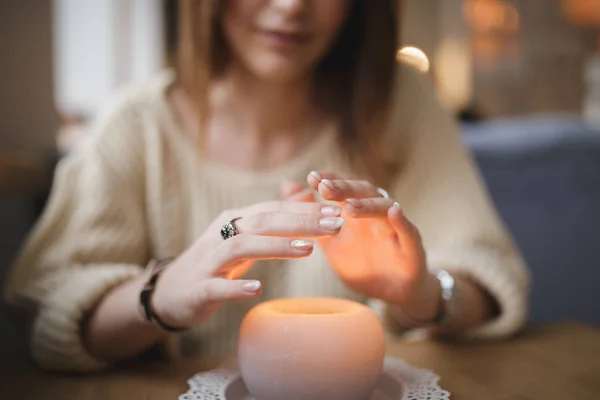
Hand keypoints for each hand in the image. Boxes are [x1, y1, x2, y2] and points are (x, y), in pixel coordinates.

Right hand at [150, 201, 343, 327]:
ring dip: (275, 246)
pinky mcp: (198, 288)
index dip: (305, 209)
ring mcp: (208, 261)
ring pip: (241, 246)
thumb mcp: (243, 238)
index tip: (337, 211)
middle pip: (262, 221)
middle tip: (334, 225)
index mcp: (235, 221)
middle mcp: (221, 234)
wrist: (169, 293)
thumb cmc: (214, 264)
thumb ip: (270, 221)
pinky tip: (258, 288)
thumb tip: (303, 196)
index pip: (273, 208)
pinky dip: (236, 286)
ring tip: (307, 249)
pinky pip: (217, 286)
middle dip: (300, 221)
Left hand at [283, 173, 439, 319]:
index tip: (311, 178)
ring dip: (367, 205)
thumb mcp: (330, 241)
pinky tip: (394, 212)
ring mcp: (395, 228)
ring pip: (385, 207)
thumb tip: (288, 187)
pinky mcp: (412, 246)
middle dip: (344, 188)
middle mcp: (376, 213)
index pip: (344, 188)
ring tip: (349, 206)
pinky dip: (402, 220)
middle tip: (324, 187)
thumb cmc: (361, 263)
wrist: (392, 293)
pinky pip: (409, 230)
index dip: (330, 180)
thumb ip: (311, 217)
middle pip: (363, 192)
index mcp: (357, 211)